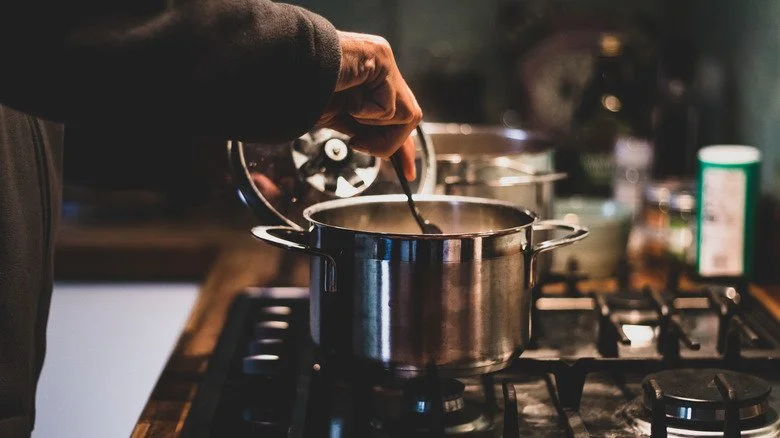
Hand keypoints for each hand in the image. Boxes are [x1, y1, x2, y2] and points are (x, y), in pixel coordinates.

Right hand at [316, 31, 421, 180]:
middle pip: (409, 117)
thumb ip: (364, 131)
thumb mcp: (339, 118)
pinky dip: (367, 114)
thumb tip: (385, 151)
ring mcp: (383, 60)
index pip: (400, 114)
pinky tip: (348, 100)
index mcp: (372, 78)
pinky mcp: (381, 57)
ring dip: (376, 128)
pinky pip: (390, 107)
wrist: (286, 72)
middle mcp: (382, 66)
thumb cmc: (303, 93)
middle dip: (389, 142)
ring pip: (407, 115)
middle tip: (356, 143)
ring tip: (349, 114)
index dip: (403, 146)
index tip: (407, 171)